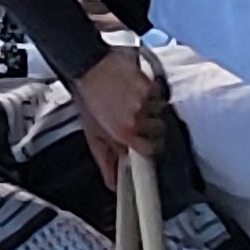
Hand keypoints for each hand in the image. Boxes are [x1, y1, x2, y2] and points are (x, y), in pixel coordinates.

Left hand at [72, 45, 168, 182]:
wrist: (88, 67)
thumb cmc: (88, 98)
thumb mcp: (93, 134)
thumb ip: (106, 160)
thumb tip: (113, 183)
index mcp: (122, 134)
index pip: (151, 150)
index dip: (151, 147)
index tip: (148, 144)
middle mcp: (136, 119)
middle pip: (159, 131)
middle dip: (151, 127)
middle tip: (138, 120)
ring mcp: (144, 102)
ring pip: (161, 112)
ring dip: (151, 109)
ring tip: (134, 102)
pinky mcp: (149, 85)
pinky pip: (159, 94)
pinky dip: (151, 93)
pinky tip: (136, 90)